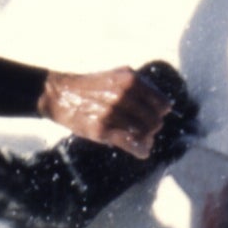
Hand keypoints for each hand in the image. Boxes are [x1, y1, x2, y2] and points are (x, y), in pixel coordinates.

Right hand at [41, 65, 172, 156]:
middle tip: (145, 130)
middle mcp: (124, 94)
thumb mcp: (118, 76)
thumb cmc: (92, 87)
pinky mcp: (102, 129)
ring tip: (143, 141)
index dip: (160, 113)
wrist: (61, 94)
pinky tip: (142, 152)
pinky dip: (140, 150)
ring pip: (144, 134)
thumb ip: (141, 87)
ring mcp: (113, 112)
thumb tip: (167, 107)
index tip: (155, 117)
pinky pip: (131, 144)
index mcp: (130, 80)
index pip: (162, 104)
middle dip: (152, 128)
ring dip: (146, 140)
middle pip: (155, 121)